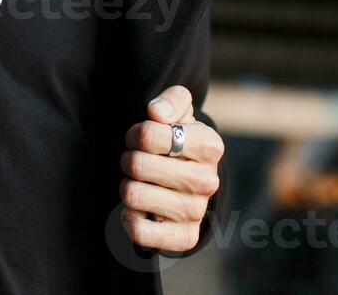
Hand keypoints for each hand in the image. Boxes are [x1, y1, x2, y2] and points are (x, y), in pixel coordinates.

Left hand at [119, 84, 222, 254]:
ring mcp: (196, 211)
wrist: (191, 183)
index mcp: (209, 146)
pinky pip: (138, 230)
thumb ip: (172, 100)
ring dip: (127, 187)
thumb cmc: (179, 142)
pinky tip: (141, 209)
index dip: (135, 134)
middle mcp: (207, 181)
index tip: (141, 138)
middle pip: (136, 165)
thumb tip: (156, 112)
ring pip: (132, 195)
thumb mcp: (180, 113)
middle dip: (129, 160)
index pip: (147, 135)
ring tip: (141, 183)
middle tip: (139, 162)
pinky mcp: (184, 238)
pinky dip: (129, 217)